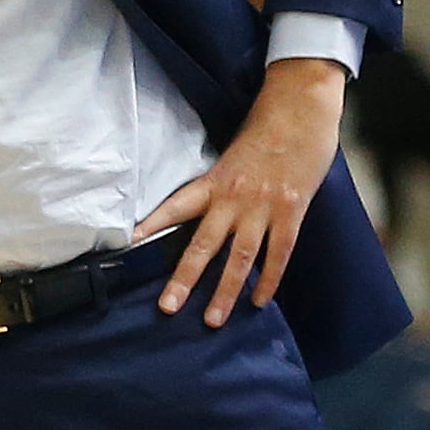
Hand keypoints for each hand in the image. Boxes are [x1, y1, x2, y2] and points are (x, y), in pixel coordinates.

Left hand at [134, 55, 346, 326]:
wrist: (299, 109)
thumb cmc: (265, 127)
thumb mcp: (232, 152)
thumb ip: (219, 182)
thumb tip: (205, 206)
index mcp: (214, 180)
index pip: (175, 206)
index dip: (153, 225)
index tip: (129, 244)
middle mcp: (233, 197)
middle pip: (204, 244)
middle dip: (184, 278)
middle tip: (168, 307)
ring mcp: (263, 206)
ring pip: (240, 258)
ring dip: (225, 291)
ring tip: (213, 320)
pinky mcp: (292, 211)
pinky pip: (278, 253)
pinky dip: (268, 279)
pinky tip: (259, 300)